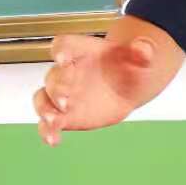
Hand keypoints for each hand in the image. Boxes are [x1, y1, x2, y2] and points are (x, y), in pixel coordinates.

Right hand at [32, 33, 154, 145]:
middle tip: (65, 100)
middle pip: (53, 75)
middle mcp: (68, 72)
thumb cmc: (130, 66)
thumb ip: (142, 51)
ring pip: (42, 99)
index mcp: (83, 52)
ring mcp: (63, 95)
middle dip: (56, 87)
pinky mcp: (65, 115)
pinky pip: (49, 123)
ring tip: (53, 120)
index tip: (63, 58)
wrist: (129, 87)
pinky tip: (54, 140)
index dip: (60, 50)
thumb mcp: (141, 57)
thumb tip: (143, 49)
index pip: (64, 44)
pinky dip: (47, 131)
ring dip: (44, 109)